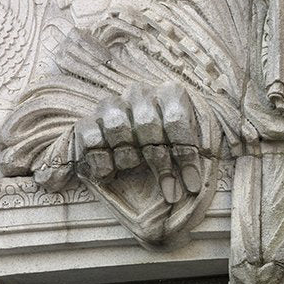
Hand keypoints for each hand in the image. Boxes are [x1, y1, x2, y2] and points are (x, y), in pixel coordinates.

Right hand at [73, 82, 205, 203]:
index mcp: (169, 93)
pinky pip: (90, 138)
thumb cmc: (169, 143)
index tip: (192, 186)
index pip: (176, 119)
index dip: (185, 155)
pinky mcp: (88, 122)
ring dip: (128, 156)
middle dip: (160, 163)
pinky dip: (101, 159)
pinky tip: (110, 173)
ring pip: (117, 126)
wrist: (132, 142)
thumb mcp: (189, 144)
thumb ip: (193, 154)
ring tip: (133, 168)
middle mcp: (140, 93)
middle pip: (147, 124)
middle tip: (170, 191)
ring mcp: (112, 106)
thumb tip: (195, 183)